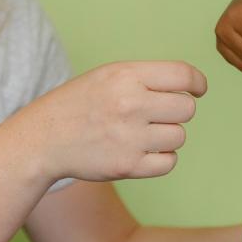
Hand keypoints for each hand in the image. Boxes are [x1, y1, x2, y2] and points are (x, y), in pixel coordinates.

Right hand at [12, 61, 207, 182]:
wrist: (44, 138)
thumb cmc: (80, 104)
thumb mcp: (108, 75)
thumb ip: (147, 77)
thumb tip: (192, 86)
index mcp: (126, 76)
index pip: (184, 76)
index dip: (197, 83)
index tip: (197, 90)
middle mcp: (130, 104)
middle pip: (187, 109)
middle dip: (176, 111)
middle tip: (155, 114)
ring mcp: (130, 137)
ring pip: (180, 136)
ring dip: (166, 136)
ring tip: (141, 133)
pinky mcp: (128, 166)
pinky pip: (169, 162)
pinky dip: (161, 158)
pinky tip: (142, 151)